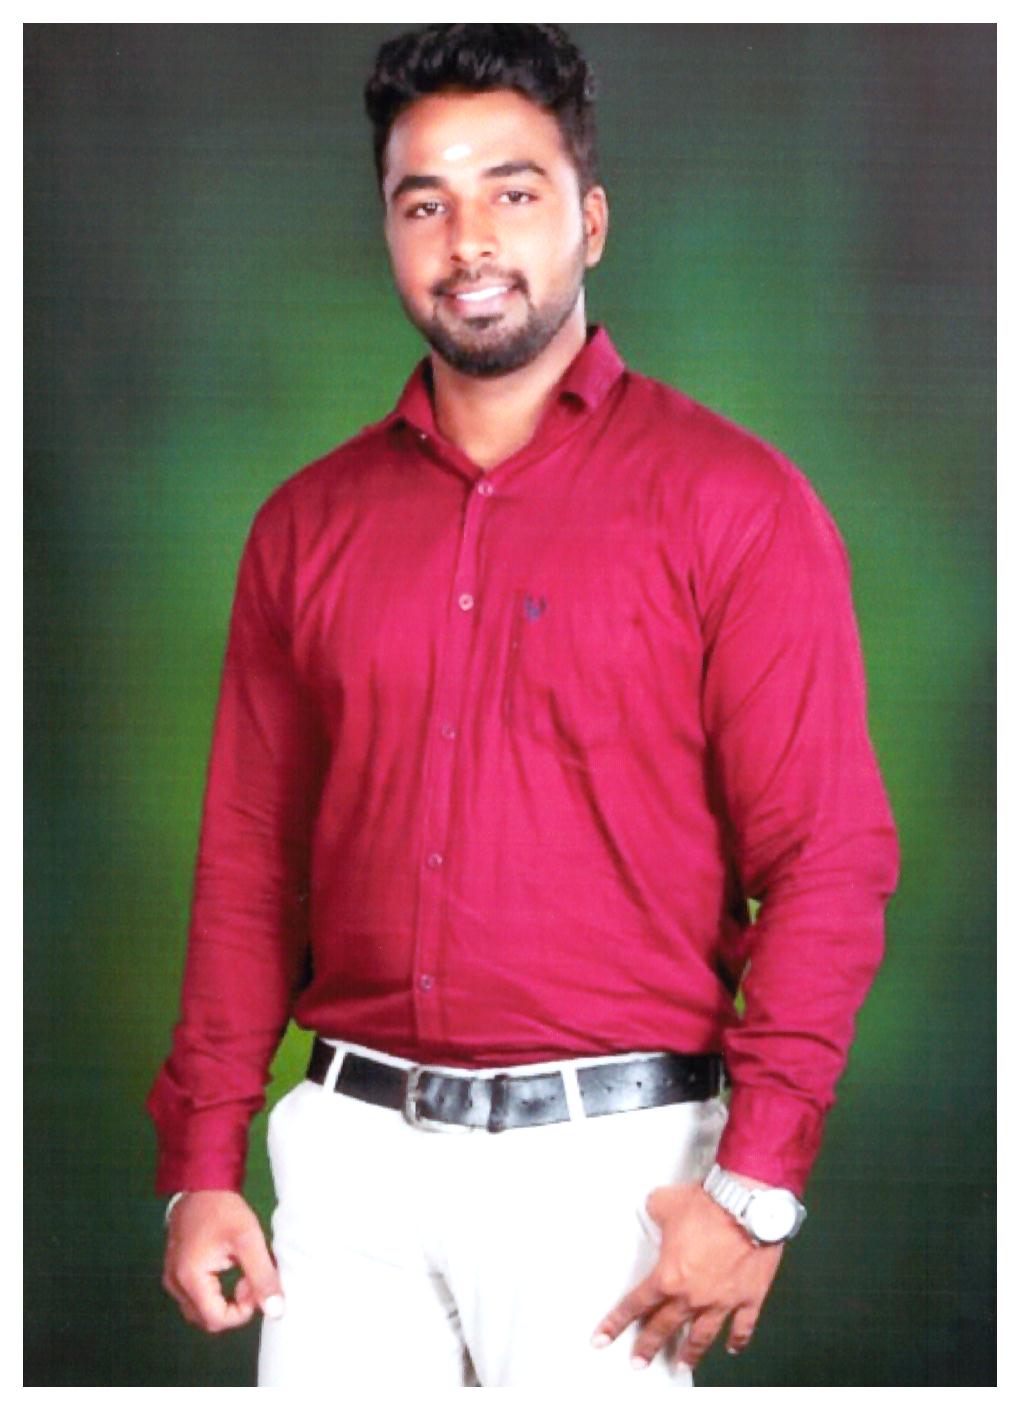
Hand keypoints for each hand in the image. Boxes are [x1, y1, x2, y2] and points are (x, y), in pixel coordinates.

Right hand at [162, 1190, 284, 1332]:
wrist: (200, 1183)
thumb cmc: (223, 1209)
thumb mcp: (248, 1240)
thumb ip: (262, 1276)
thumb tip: (276, 1311)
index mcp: (189, 1279)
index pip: (216, 1320)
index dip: (241, 1312)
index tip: (255, 1286)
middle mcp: (175, 1284)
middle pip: (208, 1318)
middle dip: (234, 1306)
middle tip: (250, 1277)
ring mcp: (172, 1279)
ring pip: (202, 1308)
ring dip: (225, 1299)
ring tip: (242, 1270)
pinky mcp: (176, 1271)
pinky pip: (196, 1295)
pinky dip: (215, 1291)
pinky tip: (230, 1266)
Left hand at [593, 1182, 783, 1370]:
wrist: (746, 1206)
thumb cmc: (704, 1205)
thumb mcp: (663, 1203)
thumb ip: (654, 1213)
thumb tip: (654, 1210)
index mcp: (667, 1277)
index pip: (635, 1305)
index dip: (615, 1323)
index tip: (601, 1340)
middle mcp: (692, 1296)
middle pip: (665, 1327)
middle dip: (648, 1346)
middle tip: (638, 1363)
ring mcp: (722, 1301)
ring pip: (702, 1336)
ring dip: (691, 1353)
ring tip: (682, 1367)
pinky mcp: (749, 1297)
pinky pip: (743, 1326)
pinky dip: (738, 1340)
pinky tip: (731, 1348)